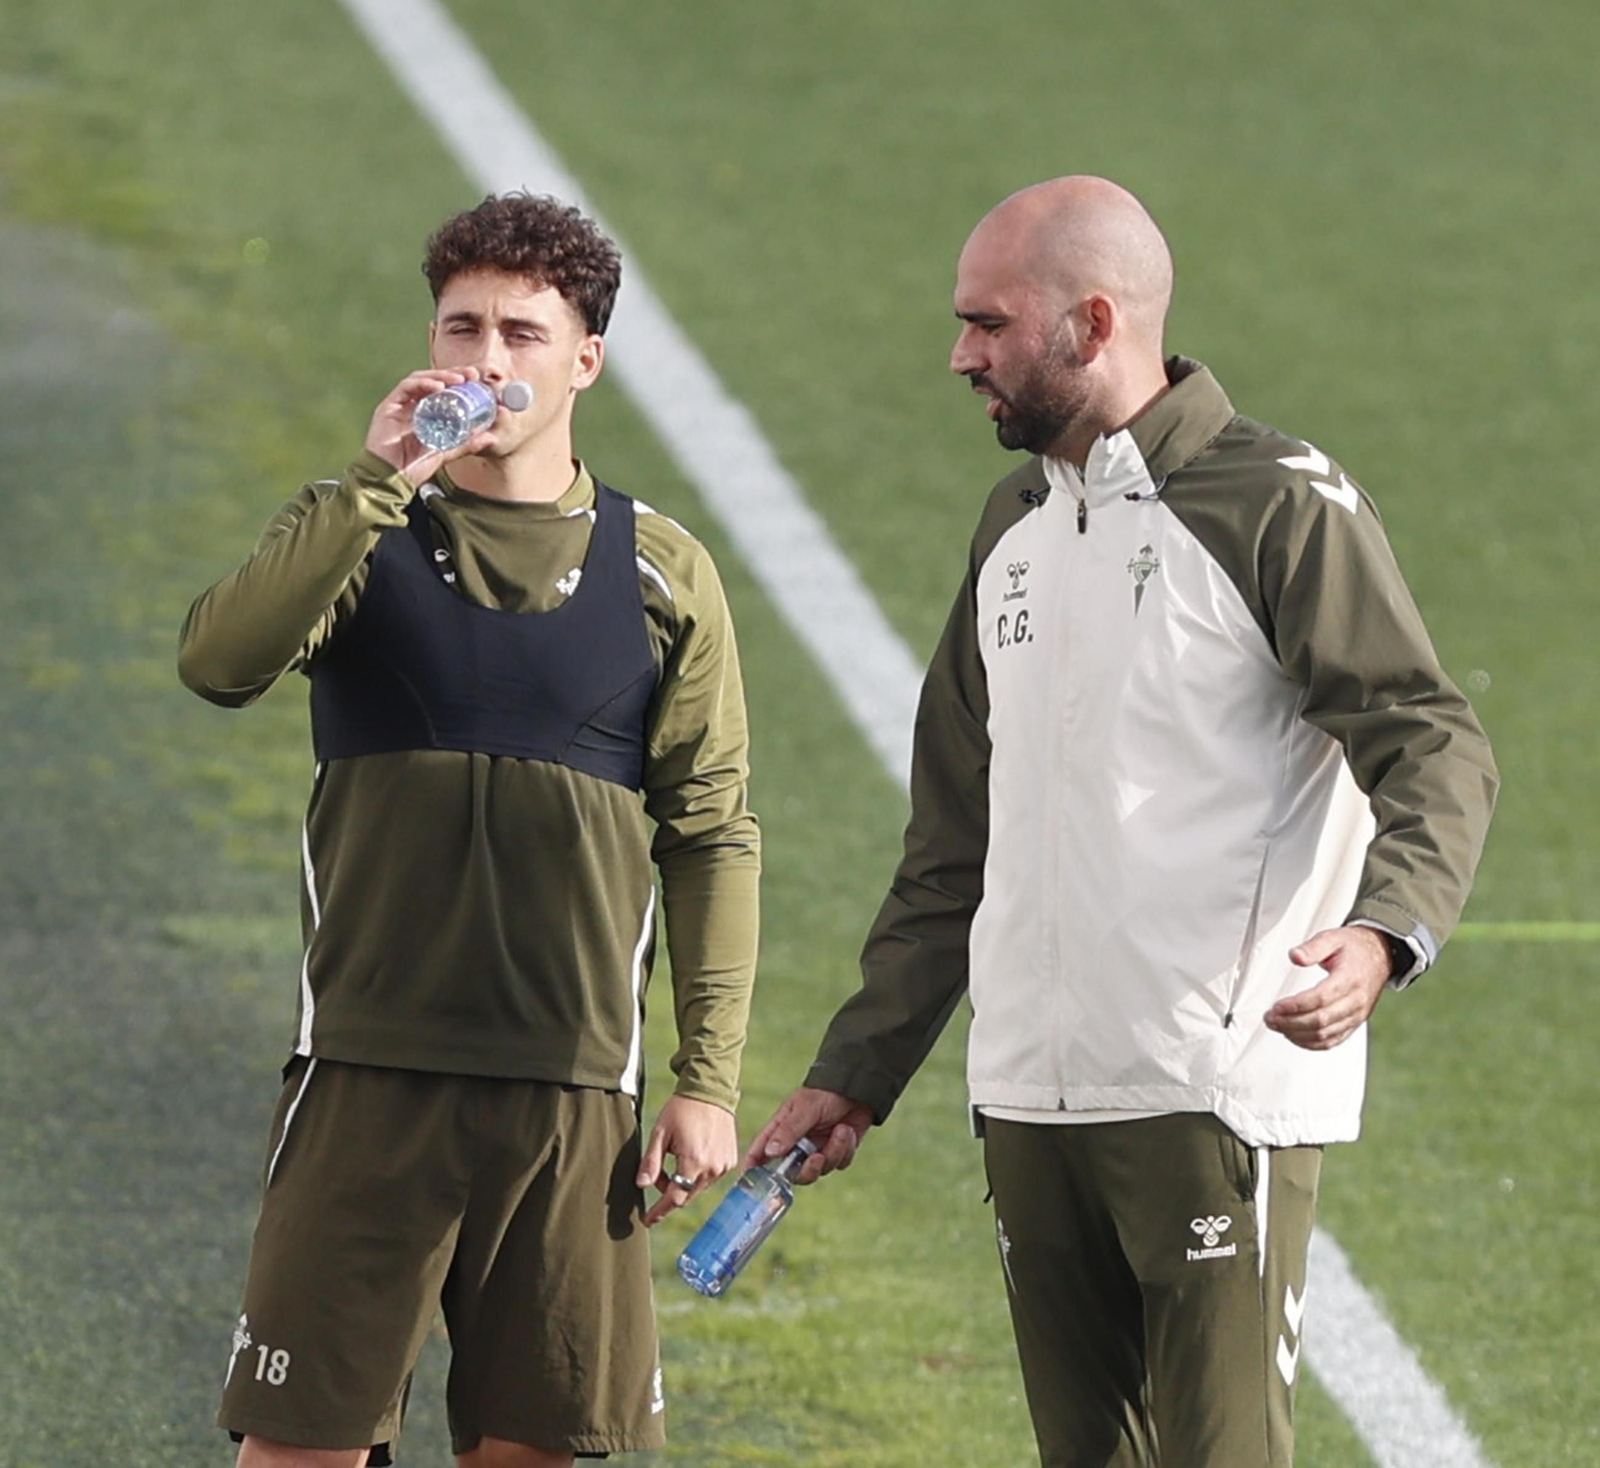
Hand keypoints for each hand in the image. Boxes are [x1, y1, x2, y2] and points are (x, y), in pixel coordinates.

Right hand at [364, 367, 493, 484]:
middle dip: (454, 374)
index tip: (478, 380)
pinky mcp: (388, 407)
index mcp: (425, 413)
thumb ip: (466, 444)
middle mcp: (412, 405)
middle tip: (472, 374)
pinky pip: (406, 387)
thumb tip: (492, 438)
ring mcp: (400, 405)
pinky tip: (438, 387)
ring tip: (459, 379)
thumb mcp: (446, 453)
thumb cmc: (413, 467)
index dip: (460, 382)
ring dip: (441, 376)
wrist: (390, 480)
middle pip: (433, 381)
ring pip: (420, 379)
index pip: (443, 390)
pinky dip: (423, 383)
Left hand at [638, 1095, 738, 1227]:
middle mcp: (712, 1168)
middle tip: (658, 1175)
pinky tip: (692, 1154)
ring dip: (684, 1182)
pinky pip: (710, 1177)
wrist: (710, 1091)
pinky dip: (698, 1174)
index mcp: (693, 1162)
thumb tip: (642, 1185)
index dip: (659, 1211)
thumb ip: (651, 1162)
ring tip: (675, 1158)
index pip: (674, 1199)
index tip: (647, 1220)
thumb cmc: (681, 1110)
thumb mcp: (660, 1134)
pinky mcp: (730, 1160)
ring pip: (698, 1188)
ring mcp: (724, 1165)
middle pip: (686, 1195)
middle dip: (669, 1192)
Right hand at [742, 1086, 875, 1185]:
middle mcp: (797, 1144)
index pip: (761, 1151)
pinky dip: (845, 1149)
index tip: (750, 1179)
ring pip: (819, 1170)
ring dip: (833, 1151)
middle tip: (817, 1157)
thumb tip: (769, 1151)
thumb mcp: (805, 1108)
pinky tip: (847, 1130)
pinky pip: (839, 1163)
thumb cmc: (825, 1093)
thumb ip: (789, 1130)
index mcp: (782, 1130)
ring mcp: (817, 1150)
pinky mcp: (836, 1153)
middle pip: (793, 1173)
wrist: (857, 1090)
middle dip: (807, 1169)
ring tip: (841, 1130)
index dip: (753, 1167)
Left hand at [1265, 925, 1392, 1050]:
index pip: (1321, 998)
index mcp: (1350, 978)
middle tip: (1269, 1018)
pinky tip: (1293, 1036)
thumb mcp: (1333, 938)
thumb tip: (1294, 956)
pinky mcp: (1354, 1023)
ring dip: (1297, 1034)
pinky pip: (1333, 1040)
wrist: (1380, 957)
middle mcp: (1356, 1001)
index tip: (1276, 1007)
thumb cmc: (1354, 948)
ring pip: (1325, 1034)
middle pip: (1321, 1020)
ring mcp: (1356, 1015)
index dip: (1296, 1005)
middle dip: (1290, 1022)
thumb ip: (1313, 947)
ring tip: (1276, 1026)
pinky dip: (1311, 1043)